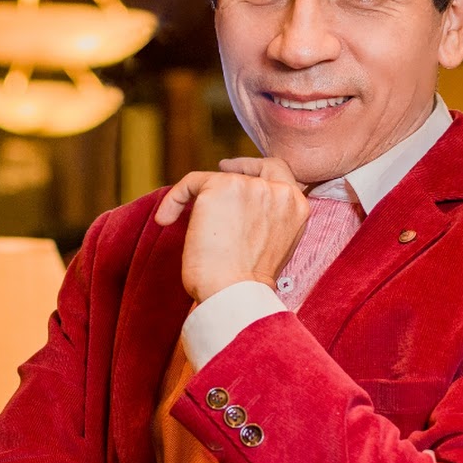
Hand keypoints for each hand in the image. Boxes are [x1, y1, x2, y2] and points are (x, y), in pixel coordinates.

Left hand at [154, 158, 309, 302]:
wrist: (236, 294)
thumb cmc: (249, 284)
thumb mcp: (273, 246)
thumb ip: (267, 221)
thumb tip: (237, 212)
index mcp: (297, 207)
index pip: (279, 173)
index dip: (255, 168)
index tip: (235, 170)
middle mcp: (279, 191)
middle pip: (250, 172)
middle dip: (234, 171)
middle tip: (218, 171)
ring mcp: (251, 187)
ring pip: (219, 180)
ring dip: (200, 199)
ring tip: (184, 224)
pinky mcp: (221, 188)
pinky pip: (191, 183)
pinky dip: (175, 199)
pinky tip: (166, 218)